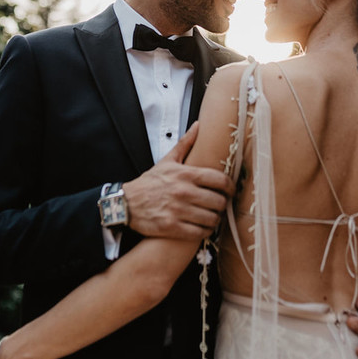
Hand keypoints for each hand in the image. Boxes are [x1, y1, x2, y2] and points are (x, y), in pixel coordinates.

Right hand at [124, 122, 234, 238]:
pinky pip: (200, 232)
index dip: (231, 187)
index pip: (220, 180)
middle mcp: (184, 192)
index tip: (231, 190)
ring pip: (212, 218)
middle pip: (219, 201)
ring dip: (215, 219)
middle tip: (221, 205)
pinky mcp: (173, 227)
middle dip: (223, 204)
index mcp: (186, 174)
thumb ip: (185, 143)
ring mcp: (179, 211)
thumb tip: (198, 126)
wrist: (126, 203)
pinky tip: (203, 227)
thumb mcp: (167, 160)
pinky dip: (205, 231)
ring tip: (213, 216)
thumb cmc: (149, 183)